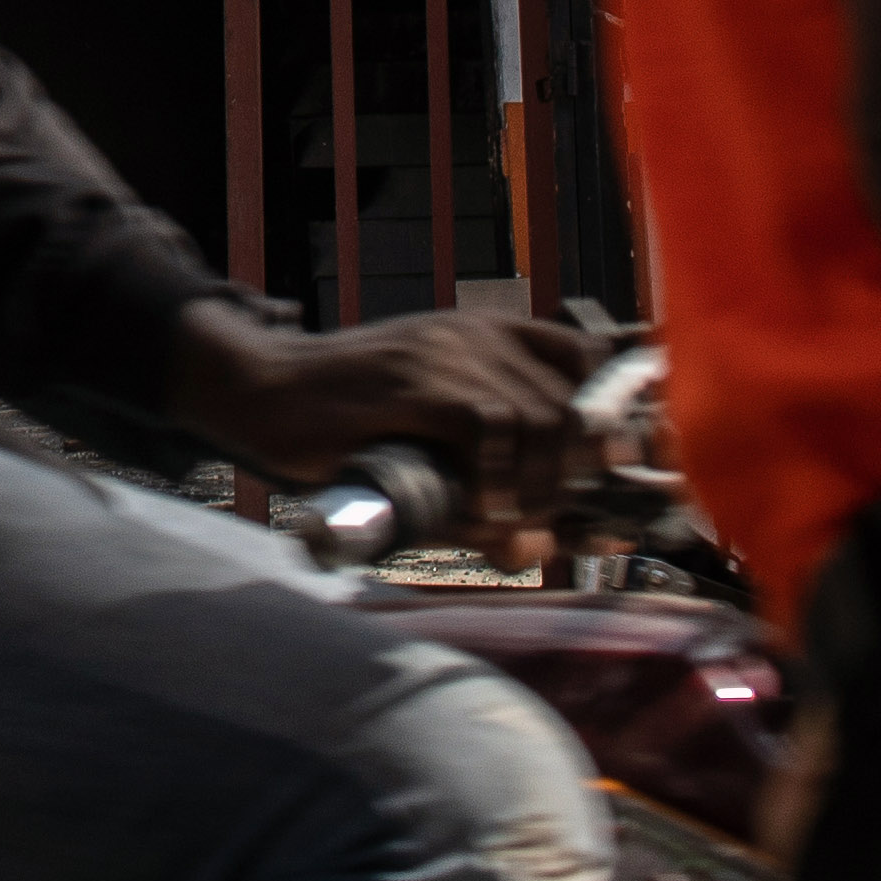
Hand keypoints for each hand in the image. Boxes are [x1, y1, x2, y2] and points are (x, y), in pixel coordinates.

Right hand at [158, 301, 600, 547]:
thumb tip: (543, 547)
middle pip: (572, 405)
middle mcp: (474, 334)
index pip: (586, 359)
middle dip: (571, 479)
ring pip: (541, 418)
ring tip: (503, 522)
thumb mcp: (428, 448)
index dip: (614, 414)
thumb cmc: (342, 428)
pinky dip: (497, 480)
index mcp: (483, 336)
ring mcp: (444, 352)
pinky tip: (477, 509)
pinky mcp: (414, 379)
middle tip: (539, 522)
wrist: (259, 393)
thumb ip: (486, 488)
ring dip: (536, 487)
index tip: (621, 468)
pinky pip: (490, 427)